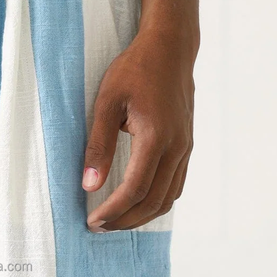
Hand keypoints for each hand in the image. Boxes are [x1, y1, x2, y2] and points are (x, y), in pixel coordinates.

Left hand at [82, 26, 195, 230]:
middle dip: (125, 220)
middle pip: (153, 201)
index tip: (92, 221)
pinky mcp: (186, 147)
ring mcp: (185, 148)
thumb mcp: (106, 103)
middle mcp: (177, 147)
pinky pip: (175, 186)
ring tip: (114, 221)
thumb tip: (89, 185)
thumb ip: (98, 146)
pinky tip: (135, 205)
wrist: (170, 49)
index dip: (113, 212)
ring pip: (168, 198)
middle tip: (98, 227)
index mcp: (156, 137)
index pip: (135, 189)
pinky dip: (156, 202)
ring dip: (141, 216)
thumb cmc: (134, 71)